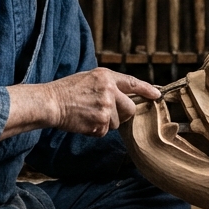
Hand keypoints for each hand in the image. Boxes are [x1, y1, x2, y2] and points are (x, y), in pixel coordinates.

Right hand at [45, 68, 160, 137]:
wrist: (51, 103)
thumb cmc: (66, 90)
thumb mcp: (89, 78)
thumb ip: (107, 84)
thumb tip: (123, 96)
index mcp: (106, 76)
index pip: (132, 83)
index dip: (147, 90)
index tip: (157, 95)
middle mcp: (109, 91)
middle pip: (130, 108)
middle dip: (123, 114)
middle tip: (107, 114)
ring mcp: (106, 108)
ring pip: (117, 123)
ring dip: (105, 123)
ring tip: (88, 114)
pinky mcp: (100, 123)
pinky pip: (104, 131)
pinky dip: (95, 130)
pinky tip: (84, 121)